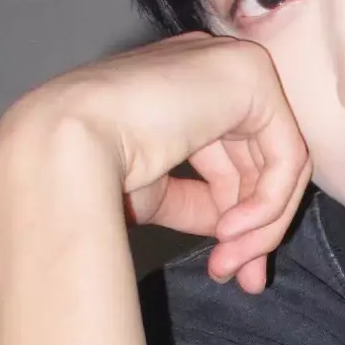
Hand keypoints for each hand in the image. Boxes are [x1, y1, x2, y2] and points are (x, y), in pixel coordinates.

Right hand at [0, 33, 310, 292]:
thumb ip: (199, 201)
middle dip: (256, 228)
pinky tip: (231, 232)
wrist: (58, 146)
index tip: (230, 266)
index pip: (232, 155)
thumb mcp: (155, 190)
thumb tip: (236, 235)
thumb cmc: (86, 168)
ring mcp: (233, 65)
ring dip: (259, 226)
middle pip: (258, 160)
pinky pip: (286, 155)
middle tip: (242, 279)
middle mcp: (212, 68)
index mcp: (184, 87)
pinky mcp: (251, 78)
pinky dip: (267, 204)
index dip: (239, 214)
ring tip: (229, 265)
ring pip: (279, 162)